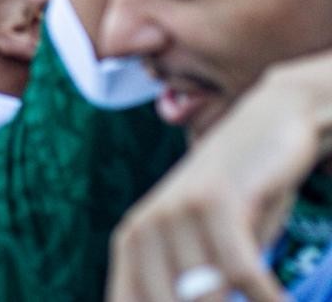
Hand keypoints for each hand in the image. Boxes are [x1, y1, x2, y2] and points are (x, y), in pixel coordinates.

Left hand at [106, 58, 330, 301]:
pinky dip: (269, 296)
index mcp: (132, 246)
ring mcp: (175, 214)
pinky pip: (242, 274)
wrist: (273, 122)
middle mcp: (143, 230)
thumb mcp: (210, 251)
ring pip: (205, 297)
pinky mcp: (215, 203)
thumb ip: (190, 290)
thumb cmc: (244, 200)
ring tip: (273, 301)